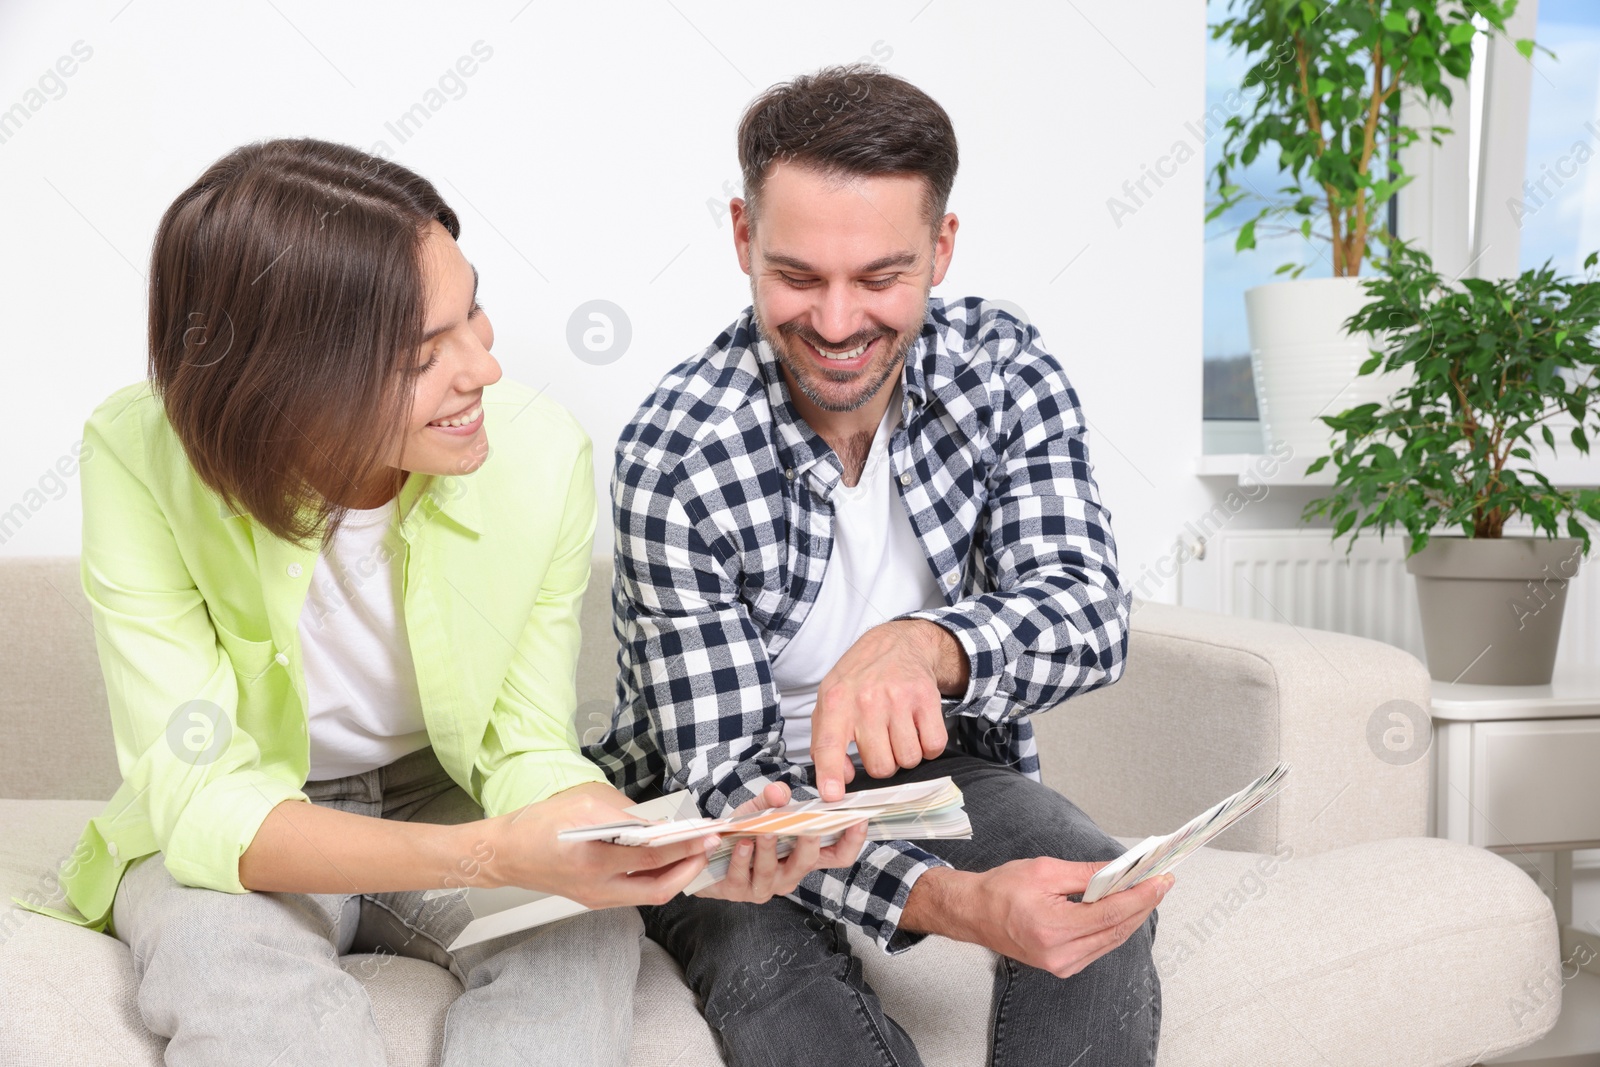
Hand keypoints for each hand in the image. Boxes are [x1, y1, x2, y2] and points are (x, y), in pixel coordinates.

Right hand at [481, 783, 719, 909]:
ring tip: (691, 852)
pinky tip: (664, 859)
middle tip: (706, 847)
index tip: (707, 833)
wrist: (505, 853)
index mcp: (594, 861)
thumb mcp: (584, 805)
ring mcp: (597, 899)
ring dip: (675, 875)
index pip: (653, 857)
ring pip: (649, 895)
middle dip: (689, 868)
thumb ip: (625, 814)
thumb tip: (659, 821)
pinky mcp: (595, 899)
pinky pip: (635, 893)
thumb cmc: (539, 824)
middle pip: (658, 889)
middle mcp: (598, 888)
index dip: (685, 845)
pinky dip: (654, 877)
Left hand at [694, 782, 869, 903]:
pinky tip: (735, 842)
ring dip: (767, 849)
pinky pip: (741, 876)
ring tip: (760, 831)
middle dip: (808, 842)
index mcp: (803, 857)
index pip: (838, 855)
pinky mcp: (738, 891)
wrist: (707, 855)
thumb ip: (770, 800)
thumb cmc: (742, 834)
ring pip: (772, 870)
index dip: (852, 840)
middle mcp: (789, 875)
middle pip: (808, 862)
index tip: (859, 818)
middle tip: (807, 824)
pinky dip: (740, 858)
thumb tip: (778, 792)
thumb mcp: (758, 811)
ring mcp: (765, 887)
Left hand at [810, 620, 967, 800]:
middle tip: (881, 741)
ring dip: (906, 754)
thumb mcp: (830, 699)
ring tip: (898, 731)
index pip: (829, 745)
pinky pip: (933, 747)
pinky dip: (928, 746)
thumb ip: (825, 739)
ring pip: (908, 760)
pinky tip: (917, 728)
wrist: (898, 643)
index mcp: (836, 701)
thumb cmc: (860, 678)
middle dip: (882, 763)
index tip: (833, 796)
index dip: (831, 775)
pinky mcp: (927, 698)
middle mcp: (867, 700)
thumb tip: (840, 777)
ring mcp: (899, 699)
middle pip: (879, 766)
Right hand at [901, 858, 1170, 976]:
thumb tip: (1121, 870)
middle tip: (1161, 881)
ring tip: (1148, 891)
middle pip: (1116, 930)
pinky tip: (1125, 909)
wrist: (974, 913)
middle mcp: (1060, 953)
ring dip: (1132, 916)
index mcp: (1052, 927)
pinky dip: (1115, 927)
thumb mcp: (1045, 870)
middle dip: (1142, 905)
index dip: (1140, 896)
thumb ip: (1087, 873)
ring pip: (1112, 941)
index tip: (1160, 880)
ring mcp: (1062, 965)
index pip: (1110, 914)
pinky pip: (1100, 947)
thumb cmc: (1001, 889)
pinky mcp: (1063, 966)